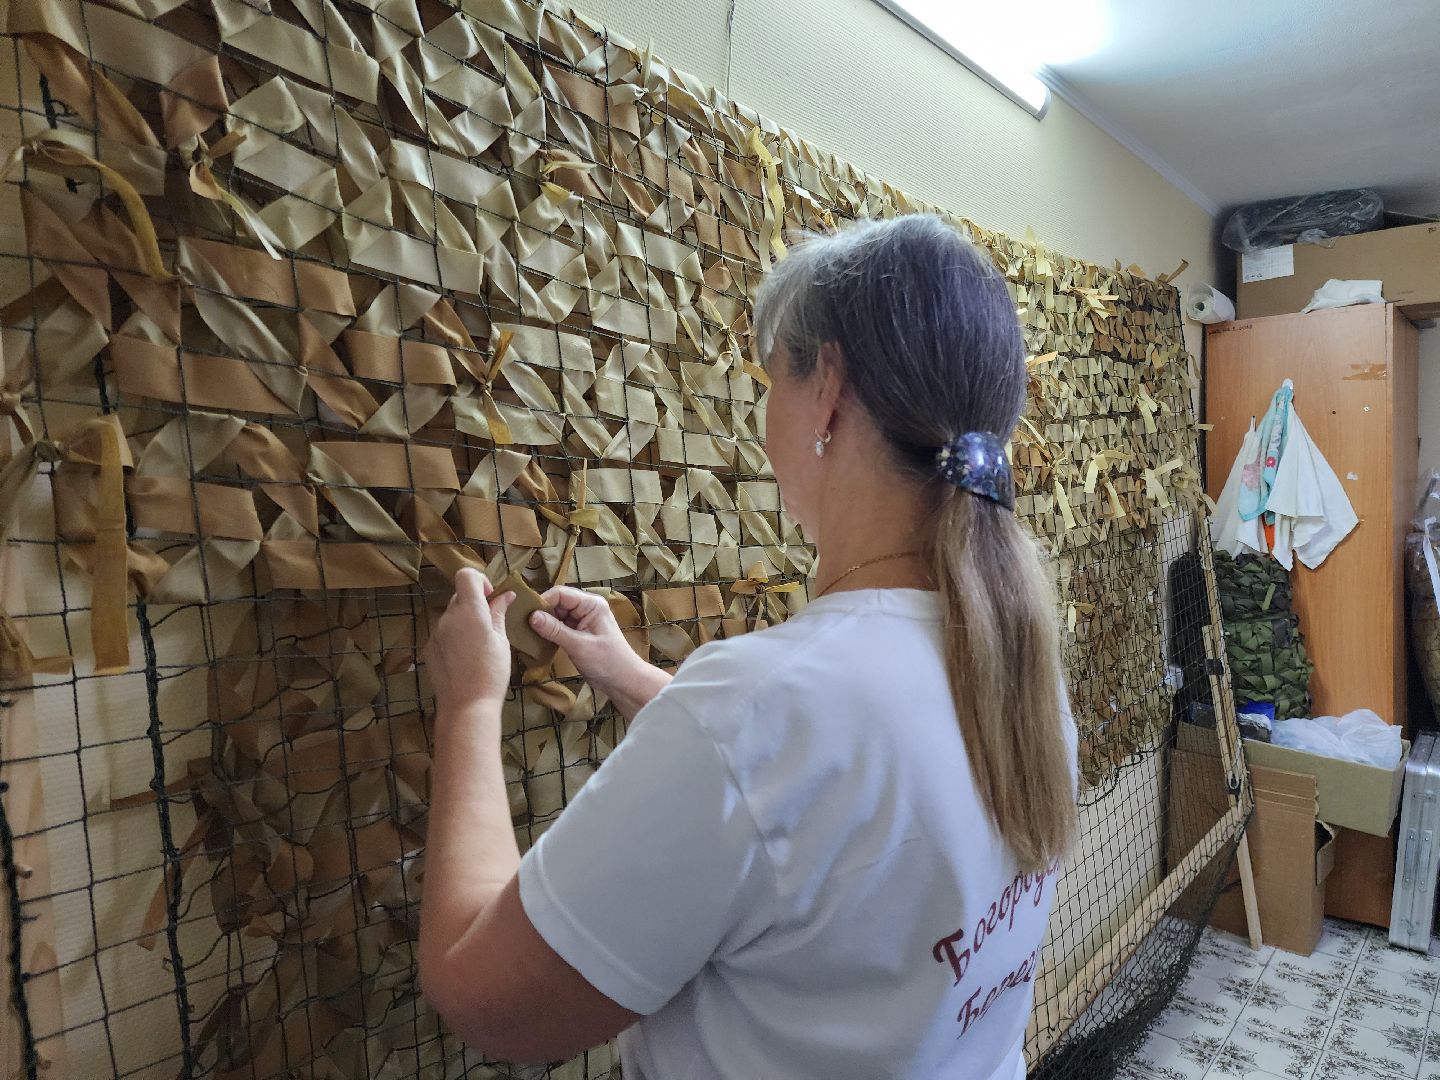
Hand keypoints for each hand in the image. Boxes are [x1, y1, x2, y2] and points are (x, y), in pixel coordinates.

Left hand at [427, 568, 515, 716]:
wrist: (466, 705)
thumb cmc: (492, 673)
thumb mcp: (502, 641)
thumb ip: (499, 614)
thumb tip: (505, 595)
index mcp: (469, 610)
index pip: (466, 575)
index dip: (480, 580)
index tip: (490, 598)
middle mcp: (448, 616)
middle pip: (459, 595)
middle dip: (475, 603)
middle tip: (490, 625)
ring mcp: (435, 632)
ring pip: (451, 615)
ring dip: (464, 621)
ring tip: (478, 646)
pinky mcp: (429, 647)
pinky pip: (443, 632)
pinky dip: (454, 636)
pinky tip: (464, 657)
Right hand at [529, 587, 670, 718]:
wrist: (624, 681)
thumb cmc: (607, 662)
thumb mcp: (579, 646)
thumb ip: (555, 630)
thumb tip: (531, 616)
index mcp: (591, 604)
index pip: (561, 593)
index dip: (543, 601)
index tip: (525, 614)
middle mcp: (587, 608)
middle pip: (558, 602)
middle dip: (542, 612)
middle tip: (523, 625)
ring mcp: (583, 621)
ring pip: (557, 615)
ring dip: (545, 623)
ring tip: (528, 632)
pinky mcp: (580, 633)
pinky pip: (561, 626)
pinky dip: (550, 632)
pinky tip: (539, 639)